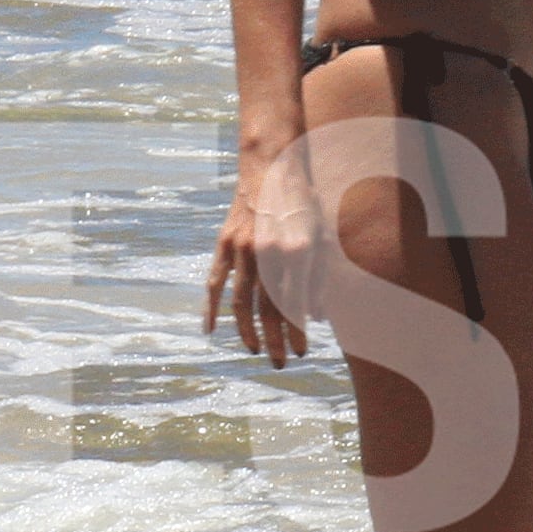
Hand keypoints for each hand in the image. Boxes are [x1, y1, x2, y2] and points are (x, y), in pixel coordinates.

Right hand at [202, 138, 319, 368]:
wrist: (272, 168)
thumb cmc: (304, 205)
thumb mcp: (321, 237)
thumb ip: (320, 278)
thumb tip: (317, 317)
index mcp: (297, 251)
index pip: (296, 304)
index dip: (297, 332)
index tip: (302, 352)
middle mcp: (268, 252)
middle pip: (268, 309)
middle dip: (275, 340)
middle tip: (280, 363)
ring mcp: (242, 248)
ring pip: (241, 302)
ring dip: (248, 331)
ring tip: (255, 351)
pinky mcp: (224, 243)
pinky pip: (215, 282)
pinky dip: (211, 308)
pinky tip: (211, 330)